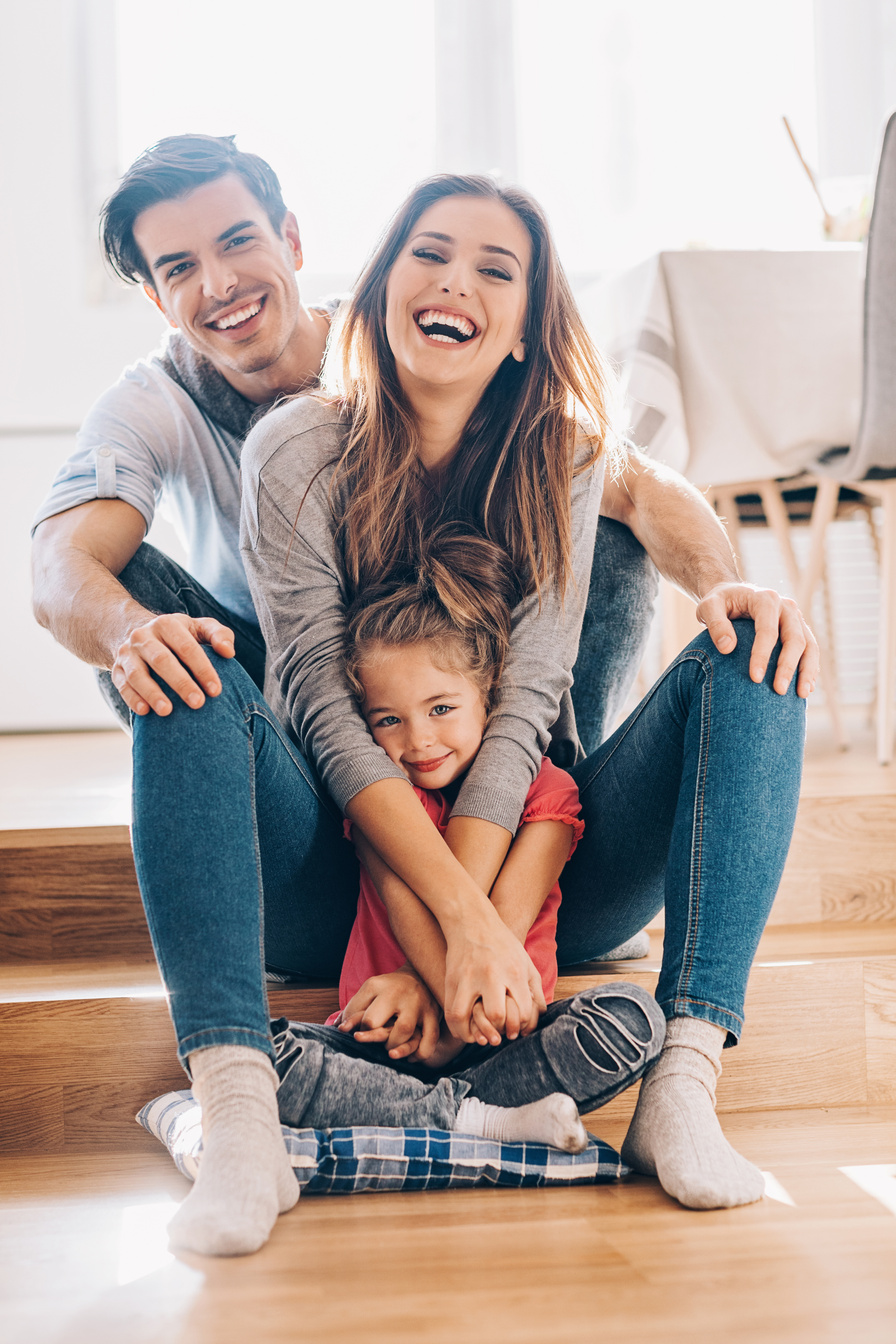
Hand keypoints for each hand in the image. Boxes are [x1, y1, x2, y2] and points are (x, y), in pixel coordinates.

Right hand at [111, 613, 234, 715]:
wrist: (137, 634)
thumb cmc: (179, 636)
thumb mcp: (199, 628)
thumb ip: (219, 635)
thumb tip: (228, 652)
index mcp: (167, 624)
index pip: (187, 646)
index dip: (202, 668)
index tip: (216, 690)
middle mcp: (143, 636)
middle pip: (162, 659)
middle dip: (180, 682)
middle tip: (198, 703)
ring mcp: (127, 653)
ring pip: (137, 673)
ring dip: (152, 693)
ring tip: (167, 711)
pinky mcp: (116, 669)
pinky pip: (121, 684)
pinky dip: (132, 698)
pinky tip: (145, 712)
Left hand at [337, 967, 442, 1060]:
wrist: (422, 971)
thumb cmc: (389, 986)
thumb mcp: (369, 990)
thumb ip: (352, 1008)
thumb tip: (336, 1028)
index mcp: (378, 986)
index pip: (364, 1017)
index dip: (360, 1031)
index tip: (359, 1034)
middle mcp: (398, 994)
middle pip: (380, 1023)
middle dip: (374, 1039)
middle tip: (375, 1043)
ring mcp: (417, 1004)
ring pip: (404, 1031)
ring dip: (395, 1047)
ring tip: (390, 1051)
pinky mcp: (433, 1014)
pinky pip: (429, 1039)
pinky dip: (420, 1053)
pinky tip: (411, 1058)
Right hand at [442, 906, 545, 1045]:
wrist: (472, 921)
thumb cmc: (503, 945)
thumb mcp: (526, 963)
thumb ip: (536, 991)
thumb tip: (536, 1020)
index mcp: (513, 972)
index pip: (521, 1012)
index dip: (521, 1027)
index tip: (517, 1029)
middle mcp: (490, 975)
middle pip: (496, 1016)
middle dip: (500, 1031)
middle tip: (501, 1035)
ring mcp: (467, 978)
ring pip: (464, 1017)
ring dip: (473, 1035)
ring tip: (481, 1038)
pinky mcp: (451, 980)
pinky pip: (450, 1012)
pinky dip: (457, 1028)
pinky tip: (465, 1030)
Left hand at [696, 582, 818, 697]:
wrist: (733, 594)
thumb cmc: (719, 602)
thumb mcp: (708, 607)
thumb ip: (715, 624)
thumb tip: (727, 648)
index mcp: (765, 599)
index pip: (768, 630)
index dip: (762, 655)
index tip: (755, 678)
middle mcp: (786, 607)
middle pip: (795, 638)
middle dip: (788, 667)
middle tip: (779, 691)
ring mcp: (796, 618)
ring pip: (810, 645)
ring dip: (807, 671)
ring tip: (801, 695)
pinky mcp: (800, 630)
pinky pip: (810, 650)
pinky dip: (810, 669)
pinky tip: (805, 689)